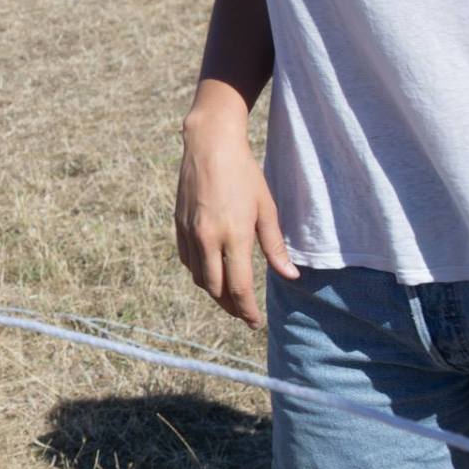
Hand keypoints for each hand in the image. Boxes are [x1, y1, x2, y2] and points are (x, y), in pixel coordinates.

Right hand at [174, 112, 297, 328]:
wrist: (209, 145)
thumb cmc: (244, 174)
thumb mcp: (267, 208)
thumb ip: (275, 246)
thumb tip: (290, 276)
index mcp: (233, 235)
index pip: (239, 287)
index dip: (247, 310)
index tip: (255, 322)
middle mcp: (207, 238)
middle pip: (215, 288)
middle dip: (230, 306)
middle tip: (244, 314)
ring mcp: (190, 232)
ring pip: (198, 276)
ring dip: (213, 291)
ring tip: (228, 296)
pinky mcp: (178, 224)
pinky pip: (187, 259)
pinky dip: (199, 272)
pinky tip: (210, 271)